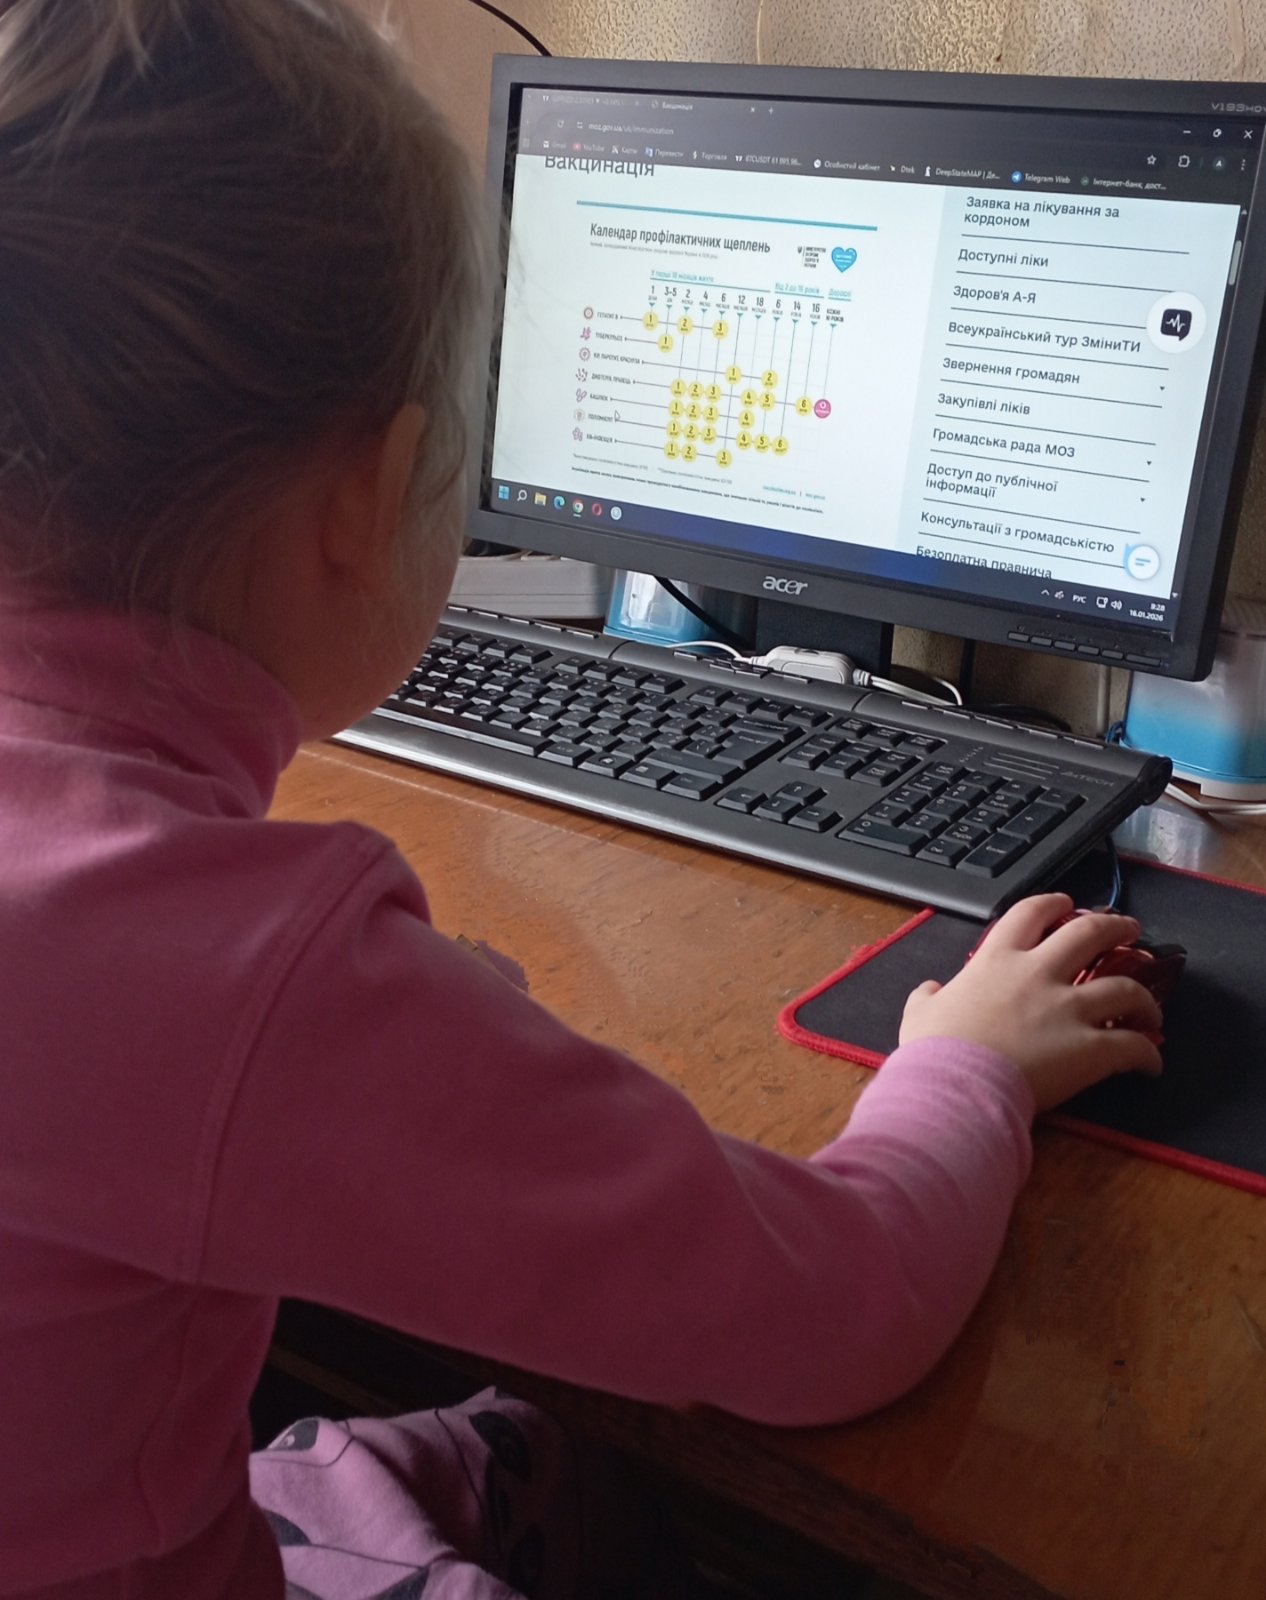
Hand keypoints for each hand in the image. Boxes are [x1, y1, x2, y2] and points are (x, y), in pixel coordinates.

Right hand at [898, 893, 1163, 1113]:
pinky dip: (1148, 1052)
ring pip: (1124, 988)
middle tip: (1130, 931)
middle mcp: (1038, 975)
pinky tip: (1151, 1062)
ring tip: (1151, 1004)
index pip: (1030, 914)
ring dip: (1143, 995)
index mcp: (996, 961)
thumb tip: (930, 989)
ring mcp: (1068, 1010)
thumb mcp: (919, 1013)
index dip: (1053, 905)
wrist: (956, 1087)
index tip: (1067, 905)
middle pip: (1090, 935)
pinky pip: (1133, 1046)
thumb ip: (928, 996)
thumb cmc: (933, 1050)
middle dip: (1116, 928)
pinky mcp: (1090, 1048)